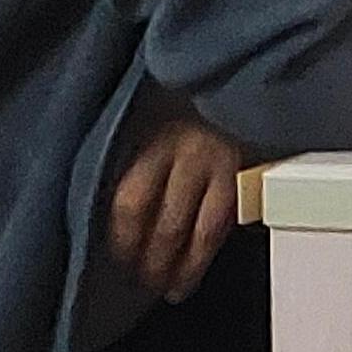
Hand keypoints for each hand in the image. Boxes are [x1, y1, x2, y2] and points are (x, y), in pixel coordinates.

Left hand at [105, 99, 245, 302]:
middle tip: (139, 280)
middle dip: (150, 261)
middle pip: (165, 224)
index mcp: (155, 136)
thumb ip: (133, 143)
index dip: (121, 236)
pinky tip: (195, 271)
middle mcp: (187, 154)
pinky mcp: (249, 174)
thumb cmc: (186, 88)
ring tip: (170, 290)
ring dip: (182, 268)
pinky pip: (225, 225)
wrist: (241, 62)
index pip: (130, 201)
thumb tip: (102, 192)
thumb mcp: (150, 104)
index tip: (114, 252)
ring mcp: (222, 165)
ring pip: (200, 234)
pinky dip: (207, 255)